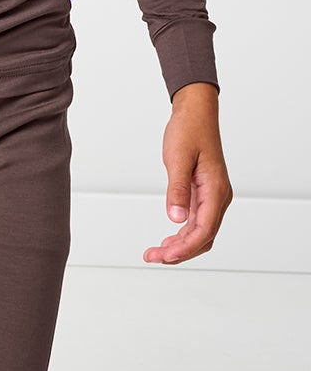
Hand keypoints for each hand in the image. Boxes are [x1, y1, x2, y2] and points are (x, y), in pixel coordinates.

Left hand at [143, 82, 231, 264]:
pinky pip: (197, 222)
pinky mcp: (204, 193)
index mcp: (216, 190)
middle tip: (152, 258)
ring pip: (201, 232)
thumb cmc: (188, 130)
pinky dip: (183, 234)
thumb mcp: (177, 158)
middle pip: (204, 237)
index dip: (185, 247)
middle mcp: (218, 197)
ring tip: (155, 253)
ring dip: (180, 246)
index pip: (205, 229)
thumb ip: (177, 189)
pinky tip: (167, 239)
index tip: (165, 255)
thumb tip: (176, 219)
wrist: (196, 113)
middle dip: (180, 252)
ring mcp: (213, 196)